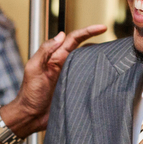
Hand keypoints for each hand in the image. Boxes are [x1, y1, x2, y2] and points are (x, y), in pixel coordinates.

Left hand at [0, 24, 106, 143]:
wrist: (31, 116)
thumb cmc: (29, 94)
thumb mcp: (33, 68)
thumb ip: (45, 51)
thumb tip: (61, 35)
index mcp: (55, 57)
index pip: (74, 39)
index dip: (87, 31)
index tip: (102, 27)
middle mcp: (64, 64)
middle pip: (83, 48)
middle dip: (96, 40)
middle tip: (112, 40)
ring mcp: (70, 76)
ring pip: (87, 62)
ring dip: (98, 56)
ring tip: (112, 54)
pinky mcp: (74, 88)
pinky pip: (88, 77)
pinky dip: (96, 73)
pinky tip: (105, 73)